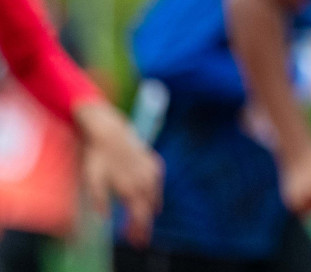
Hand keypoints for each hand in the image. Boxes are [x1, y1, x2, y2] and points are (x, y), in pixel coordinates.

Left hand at [75, 101, 162, 246]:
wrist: (109, 131)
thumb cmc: (97, 156)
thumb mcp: (91, 180)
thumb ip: (99, 200)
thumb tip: (105, 217)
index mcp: (131, 188)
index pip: (139, 215)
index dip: (139, 230)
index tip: (136, 241)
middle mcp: (145, 181)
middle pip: (149, 209)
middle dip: (145, 225)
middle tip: (139, 236)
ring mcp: (152, 171)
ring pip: (156, 197)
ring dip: (150, 209)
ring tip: (146, 219)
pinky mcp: (154, 162)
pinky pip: (158, 183)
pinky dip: (155, 193)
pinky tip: (151, 196)